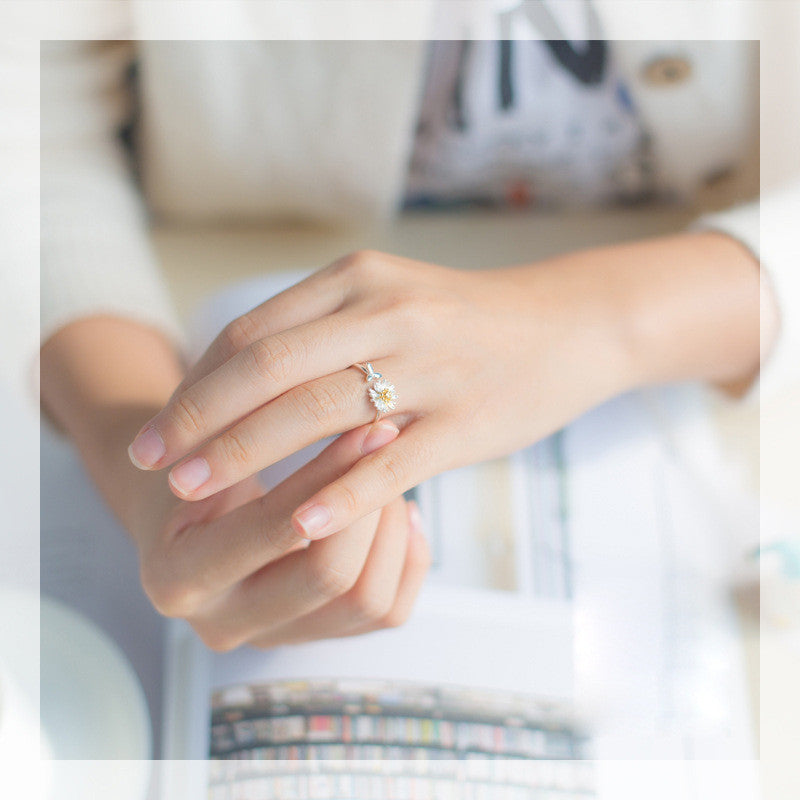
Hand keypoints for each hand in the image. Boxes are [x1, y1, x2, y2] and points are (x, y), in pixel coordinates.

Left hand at [127, 234, 759, 539]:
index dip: (197, 382)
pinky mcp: (467, 421)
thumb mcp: (390, 301)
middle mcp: (387, 313)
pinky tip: (295, 525)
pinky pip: (391, 461)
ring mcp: (430, 367)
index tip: (164, 425)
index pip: (252, 332)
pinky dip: (338, 492)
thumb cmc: (466, 323)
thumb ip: (323, 331)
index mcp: (359, 282)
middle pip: (267, 366)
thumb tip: (244, 378)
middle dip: (198, 417)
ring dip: (245, 453)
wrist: (569, 325)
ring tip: (193, 491)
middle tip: (152, 461)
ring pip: (317, 411)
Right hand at [128, 418, 429, 651]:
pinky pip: (387, 612)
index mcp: (177, 576)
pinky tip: (400, 511)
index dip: (329, 474)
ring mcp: (272, 637)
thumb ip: (240, 435)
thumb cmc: (191, 461)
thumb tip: (320, 409)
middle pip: (328, 578)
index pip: (274, 529)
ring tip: (386, 476)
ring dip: (389, 533)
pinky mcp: (313, 637)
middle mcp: (222, 623)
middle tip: (387, 448)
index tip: (370, 425)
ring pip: (367, 603)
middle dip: (367, 505)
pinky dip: (406, 559)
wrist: (180, 499)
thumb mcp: (198, 442)